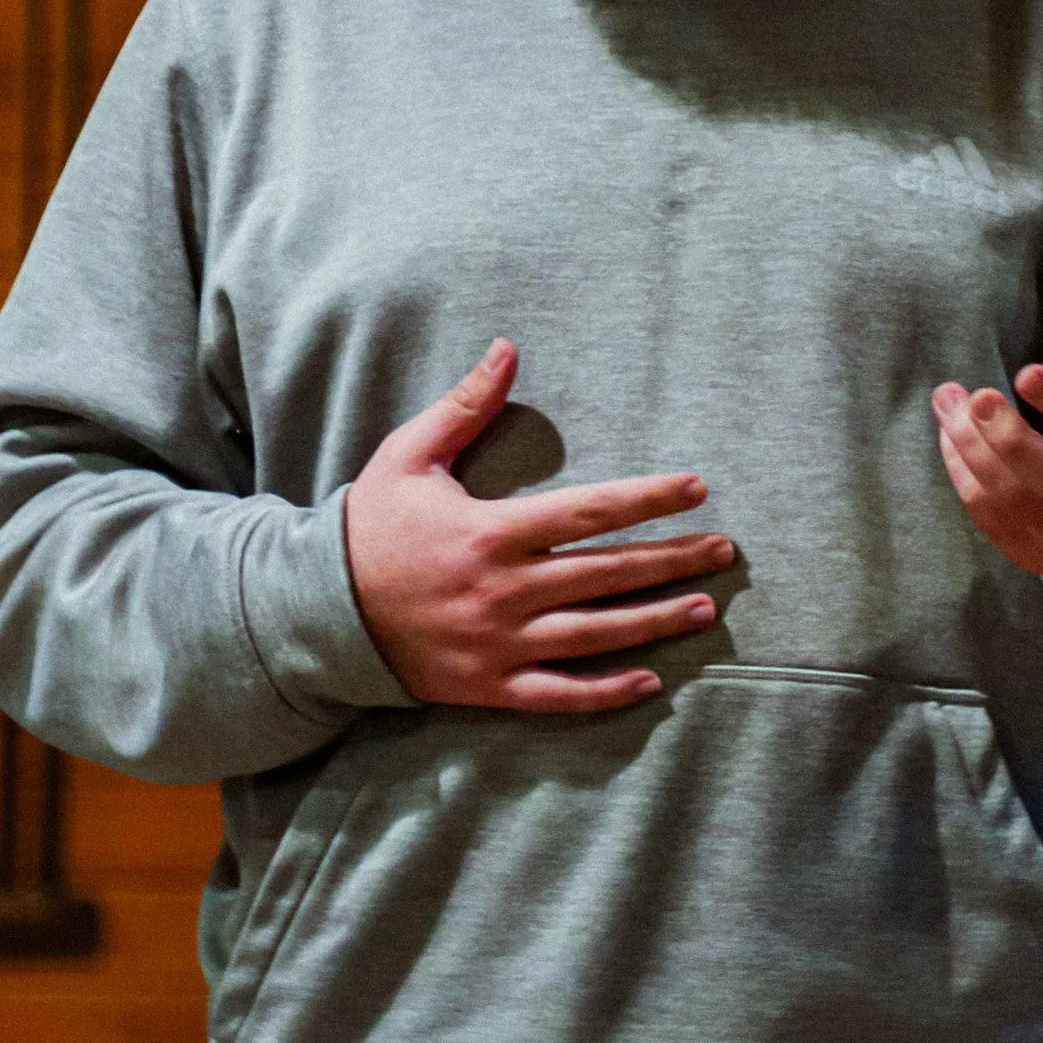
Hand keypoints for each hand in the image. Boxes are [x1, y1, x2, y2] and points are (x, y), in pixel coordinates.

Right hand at [343, 340, 733, 711]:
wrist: (317, 611)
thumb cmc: (369, 525)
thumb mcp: (409, 455)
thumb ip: (465, 405)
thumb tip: (507, 348)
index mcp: (492, 532)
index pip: (590, 511)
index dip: (648, 499)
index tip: (696, 488)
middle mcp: (505, 591)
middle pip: (608, 574)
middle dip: (672, 560)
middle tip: (725, 551)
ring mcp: (500, 643)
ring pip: (595, 636)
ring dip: (654, 623)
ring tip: (703, 609)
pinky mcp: (489, 685)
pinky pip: (558, 694)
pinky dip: (605, 693)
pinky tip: (649, 683)